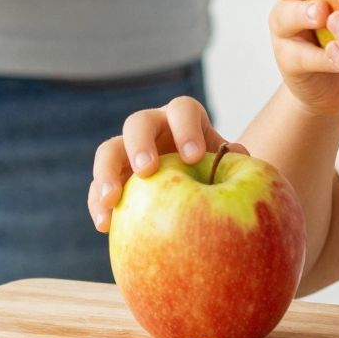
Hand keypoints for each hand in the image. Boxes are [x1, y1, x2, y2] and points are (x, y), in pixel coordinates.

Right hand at [88, 96, 246, 230]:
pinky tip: (104, 226)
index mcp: (184, 118)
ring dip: (107, 173)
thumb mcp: (234, 168)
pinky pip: (98, 188)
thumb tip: (240, 157)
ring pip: (109, 152)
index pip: (183, 111)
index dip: (186, 129)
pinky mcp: (114, 180)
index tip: (194, 157)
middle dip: (140, 145)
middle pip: (138, 124)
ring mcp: (128, 153)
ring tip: (111, 200)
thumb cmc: (221, 178)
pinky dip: (98, 205)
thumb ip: (238, 163)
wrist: (200, 196)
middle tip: (147, 171)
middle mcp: (153, 128)